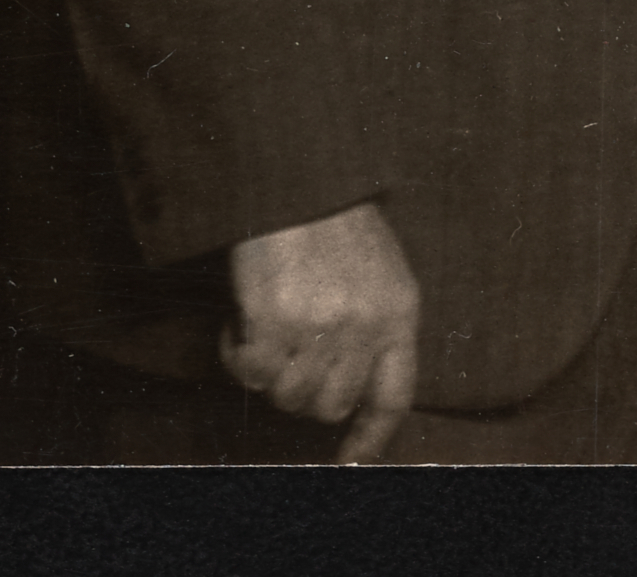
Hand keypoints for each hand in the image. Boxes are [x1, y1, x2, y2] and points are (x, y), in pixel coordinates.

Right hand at [223, 203, 419, 456]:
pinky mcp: (273, 321)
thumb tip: (353, 384)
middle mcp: (364, 327)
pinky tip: (241, 322)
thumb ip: (376, 323)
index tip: (350, 459)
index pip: (393, 396)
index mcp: (399, 312)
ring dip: (269, 375)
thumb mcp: (379, 268)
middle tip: (286, 361)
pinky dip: (237, 355)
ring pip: (288, 396)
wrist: (294, 177)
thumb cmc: (333, 219)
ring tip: (265, 331)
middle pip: (331, 406)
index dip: (371, 436)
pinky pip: (250, 373)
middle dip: (305, 395)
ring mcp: (319, 327)